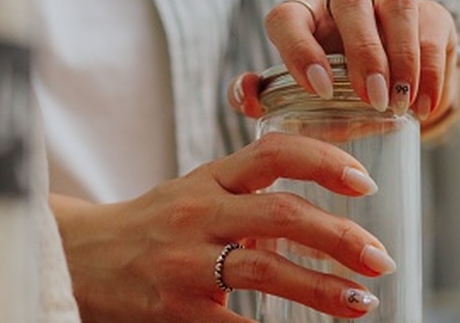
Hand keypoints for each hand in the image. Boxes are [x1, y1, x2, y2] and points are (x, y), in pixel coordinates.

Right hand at [53, 133, 394, 322]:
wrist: (81, 257)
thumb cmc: (154, 222)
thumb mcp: (198, 189)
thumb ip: (249, 192)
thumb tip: (322, 212)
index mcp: (211, 177)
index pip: (275, 153)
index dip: (325, 162)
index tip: (364, 182)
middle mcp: (199, 212)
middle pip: (282, 214)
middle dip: (339, 236)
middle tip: (379, 257)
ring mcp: (185, 262)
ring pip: (266, 269)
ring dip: (323, 288)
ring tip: (362, 301)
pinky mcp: (176, 309)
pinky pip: (237, 322)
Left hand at [228, 0, 459, 126]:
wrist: (389, 86)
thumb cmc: (334, 90)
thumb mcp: (302, 100)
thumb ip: (263, 99)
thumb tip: (246, 95)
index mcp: (304, 17)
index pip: (288, 16)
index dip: (299, 48)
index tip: (320, 90)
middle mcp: (344, 0)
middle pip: (349, 1)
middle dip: (363, 51)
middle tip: (372, 99)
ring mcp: (389, 1)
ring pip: (397, 7)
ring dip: (402, 59)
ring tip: (401, 105)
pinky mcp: (428, 14)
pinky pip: (431, 31)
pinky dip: (432, 72)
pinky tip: (425, 105)